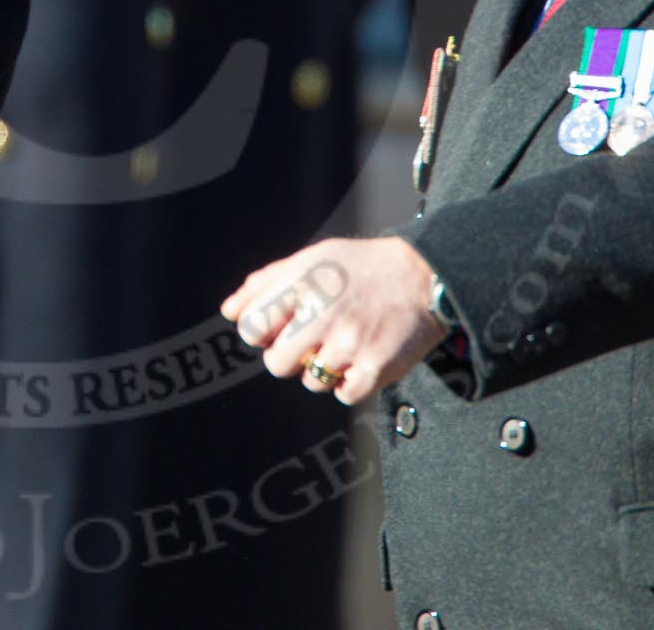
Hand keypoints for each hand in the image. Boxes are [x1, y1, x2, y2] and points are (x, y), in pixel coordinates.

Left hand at [220, 237, 448, 406]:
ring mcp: (349, 343)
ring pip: (310, 382)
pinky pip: (343, 394)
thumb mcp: (311, 258)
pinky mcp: (375, 366)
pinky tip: (360, 358)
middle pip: (275, 363)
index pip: (250, 327)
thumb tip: (229, 312)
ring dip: (322, 369)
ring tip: (342, 344)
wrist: (423, 276)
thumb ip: (267, 282)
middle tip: (309, 341)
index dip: (260, 332)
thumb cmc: (360, 267)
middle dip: (287, 357)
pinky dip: (349, 383)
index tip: (276, 328)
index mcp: (302, 283)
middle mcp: (322, 313)